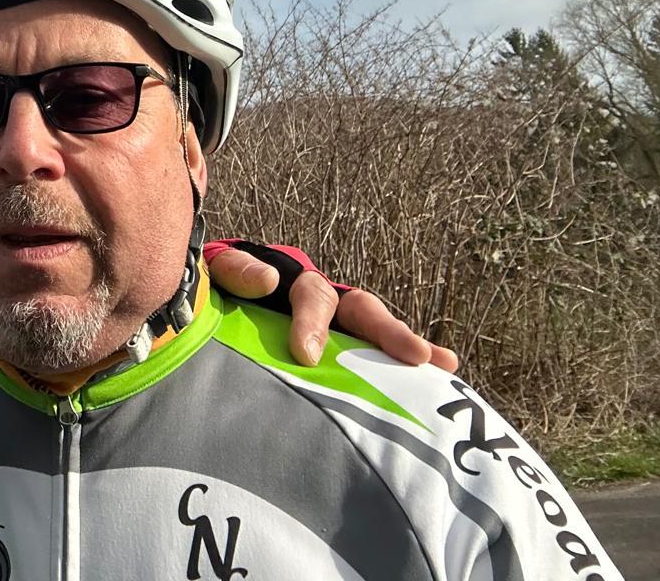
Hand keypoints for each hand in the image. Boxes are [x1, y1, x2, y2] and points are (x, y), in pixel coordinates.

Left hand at [205, 247, 458, 370]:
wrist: (215, 301)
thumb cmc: (221, 287)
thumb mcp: (219, 271)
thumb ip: (236, 269)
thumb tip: (268, 279)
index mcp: (293, 282)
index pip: (311, 296)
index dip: (313, 322)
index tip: (307, 354)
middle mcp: (324, 302)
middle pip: (361, 311)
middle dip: (388, 332)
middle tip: (416, 356)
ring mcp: (334, 328)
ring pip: (375, 336)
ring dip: (408, 351)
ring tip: (444, 368)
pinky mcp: (336, 355)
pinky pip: (371, 363)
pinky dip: (401, 374)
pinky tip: (436, 388)